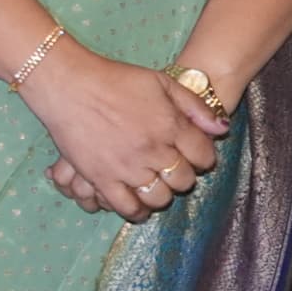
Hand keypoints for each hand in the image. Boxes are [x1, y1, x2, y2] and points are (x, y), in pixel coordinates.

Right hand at [23, 46, 226, 221]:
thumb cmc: (116, 79)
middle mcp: (153, 150)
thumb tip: (221, 129)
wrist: (70, 84)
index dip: (204, 158)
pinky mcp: (102, 178)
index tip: (196, 157)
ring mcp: (127, 166)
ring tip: (157, 186)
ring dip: (162, 195)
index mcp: (171, 126)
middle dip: (184, 177)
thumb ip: (195, 106)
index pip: (203, 155)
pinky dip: (136, 211)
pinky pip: (125, 206)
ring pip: (159, 197)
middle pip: (183, 179)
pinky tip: (138, 207)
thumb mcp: (163, 82)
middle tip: (174, 170)